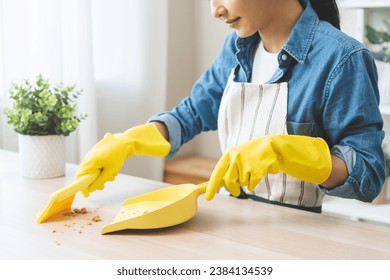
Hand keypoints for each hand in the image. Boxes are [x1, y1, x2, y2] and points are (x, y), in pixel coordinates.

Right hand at [76, 123, 169, 196]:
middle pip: (86, 174)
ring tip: (111, 177)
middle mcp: (88, 158)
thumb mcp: (110, 171)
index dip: (82, 187)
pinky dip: (102, 170)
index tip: (87, 195)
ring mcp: (92, 155)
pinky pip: (96, 165)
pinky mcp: (97, 154)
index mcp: (89, 161)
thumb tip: (91, 189)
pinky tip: (112, 171)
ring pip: (92, 170)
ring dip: (100, 176)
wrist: (126, 142)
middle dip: (94, 182)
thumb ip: (99, 181)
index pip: (79, 176)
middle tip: (103, 187)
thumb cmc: (118, 155)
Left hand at [205, 135, 331, 199]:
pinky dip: (256, 182)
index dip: (211, 186)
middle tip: (235, 192)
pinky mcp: (260, 168)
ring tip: (253, 170)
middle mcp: (237, 157)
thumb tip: (215, 187)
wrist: (271, 145)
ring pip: (243, 183)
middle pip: (229, 181)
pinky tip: (260, 172)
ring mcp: (248, 162)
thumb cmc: (250, 155)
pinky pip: (252, 184)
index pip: (218, 173)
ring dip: (247, 182)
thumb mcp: (236, 158)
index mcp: (229, 155)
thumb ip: (227, 170)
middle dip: (232, 189)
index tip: (208, 198)